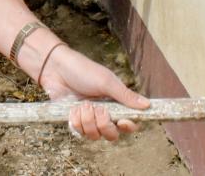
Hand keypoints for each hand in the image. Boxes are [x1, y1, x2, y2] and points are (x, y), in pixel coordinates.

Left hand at [36, 45, 150, 140]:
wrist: (56, 69)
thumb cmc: (83, 71)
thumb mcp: (107, 82)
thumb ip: (126, 96)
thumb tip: (147, 105)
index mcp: (116, 104)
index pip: (129, 124)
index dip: (128, 127)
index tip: (122, 121)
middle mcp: (104, 114)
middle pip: (112, 135)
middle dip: (104, 125)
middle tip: (98, 109)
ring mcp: (89, 119)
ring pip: (94, 136)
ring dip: (87, 121)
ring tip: (83, 105)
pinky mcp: (75, 122)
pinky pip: (79, 133)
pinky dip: (76, 121)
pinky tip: (73, 109)